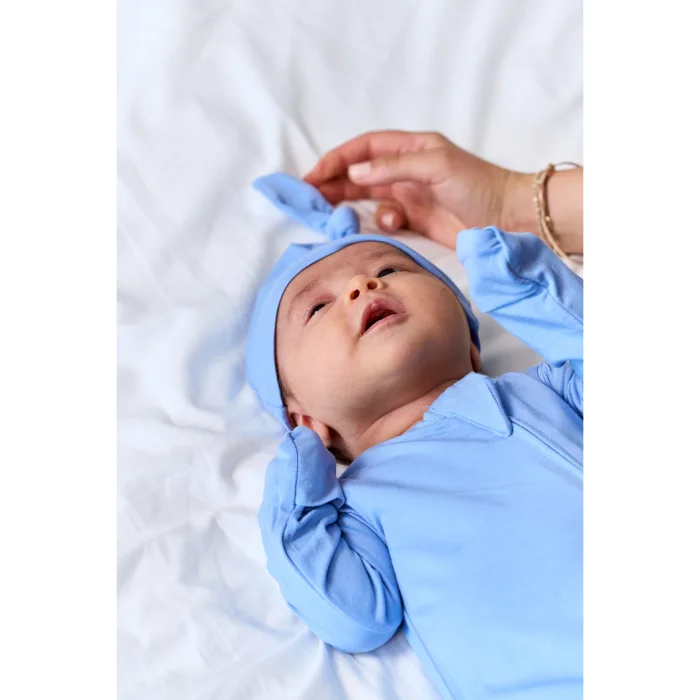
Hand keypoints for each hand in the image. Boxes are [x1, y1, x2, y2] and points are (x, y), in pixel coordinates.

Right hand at [304, 130, 529, 249]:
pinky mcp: (414, 221)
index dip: (337, 160)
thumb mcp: (435, 165)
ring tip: (329, 212)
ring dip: (348, 203)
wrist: (508, 218)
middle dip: (334, 183)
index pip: (364, 149)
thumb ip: (393, 166)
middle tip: (309, 198)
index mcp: (411, 148)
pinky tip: (388, 224)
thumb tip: (353, 173)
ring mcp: (409, 196)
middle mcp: (406, 170)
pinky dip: (379, 222)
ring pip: (368, 198)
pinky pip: (385, 220)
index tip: (312, 176)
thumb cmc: (477, 185)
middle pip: (360, 174)